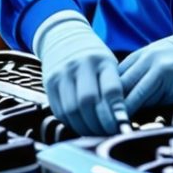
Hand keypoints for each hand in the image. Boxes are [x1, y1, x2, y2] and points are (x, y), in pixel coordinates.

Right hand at [33, 11, 127, 135]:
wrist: (64, 38)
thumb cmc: (94, 57)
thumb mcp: (109, 65)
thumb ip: (116, 89)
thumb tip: (124, 120)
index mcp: (100, 60)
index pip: (111, 90)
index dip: (117, 112)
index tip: (123, 126)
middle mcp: (79, 66)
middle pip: (88, 103)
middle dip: (101, 124)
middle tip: (111, 134)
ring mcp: (61, 75)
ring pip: (72, 110)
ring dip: (86, 127)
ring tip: (97, 133)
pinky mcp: (48, 84)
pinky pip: (60, 111)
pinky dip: (72, 124)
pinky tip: (82, 127)